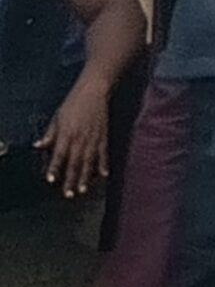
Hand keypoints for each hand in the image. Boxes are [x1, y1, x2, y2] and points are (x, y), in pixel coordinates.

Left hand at [36, 81, 110, 196]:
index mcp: (66, 134)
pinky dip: (104, 164)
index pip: (58, 154)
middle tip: (69, 195)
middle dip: (71, 179)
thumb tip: (38, 146)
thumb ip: (49, 134)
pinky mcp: (104, 136)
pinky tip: (104, 175)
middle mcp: (79, 138)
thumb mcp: (57, 117)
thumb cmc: (73, 104)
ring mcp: (93, 138)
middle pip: (74, 163)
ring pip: (89, 161)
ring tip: (83, 190)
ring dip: (86, 177)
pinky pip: (103, 153)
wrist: (94, 92)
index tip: (51, 180)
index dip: (55, 168)